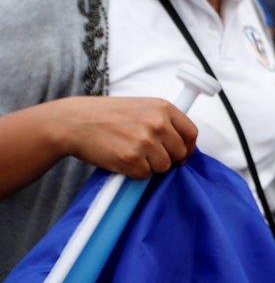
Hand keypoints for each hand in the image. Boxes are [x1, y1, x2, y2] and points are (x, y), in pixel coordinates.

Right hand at [53, 96, 197, 178]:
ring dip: (150, 167)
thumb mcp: (141, 107)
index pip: (191, 134)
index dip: (187, 147)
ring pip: (164, 167)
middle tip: (150, 157)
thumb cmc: (107, 115)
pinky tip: (121, 160)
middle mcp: (158, 123)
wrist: (74, 122)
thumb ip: (162, 121)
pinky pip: (144, 175)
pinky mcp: (131, 159)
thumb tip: (182, 143)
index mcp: (164, 108)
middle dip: (168, 159)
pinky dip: (134, 173)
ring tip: (132, 155)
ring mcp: (145, 141)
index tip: (180, 153)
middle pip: (180, 153)